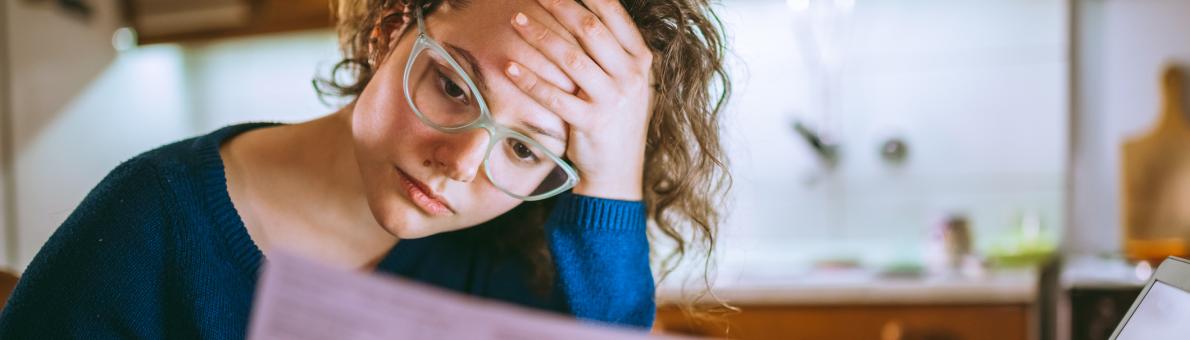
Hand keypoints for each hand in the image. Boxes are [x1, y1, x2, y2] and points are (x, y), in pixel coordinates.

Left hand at [505, 0, 653, 200]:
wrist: (618, 170)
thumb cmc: (616, 119)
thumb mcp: (628, 82)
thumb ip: (613, 50)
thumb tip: (584, 12)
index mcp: (641, 59)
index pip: (613, 14)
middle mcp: (631, 76)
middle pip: (590, 29)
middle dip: (559, 6)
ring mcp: (613, 100)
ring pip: (570, 59)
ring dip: (540, 36)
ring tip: (515, 21)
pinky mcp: (592, 123)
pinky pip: (555, 96)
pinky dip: (530, 80)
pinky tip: (510, 66)